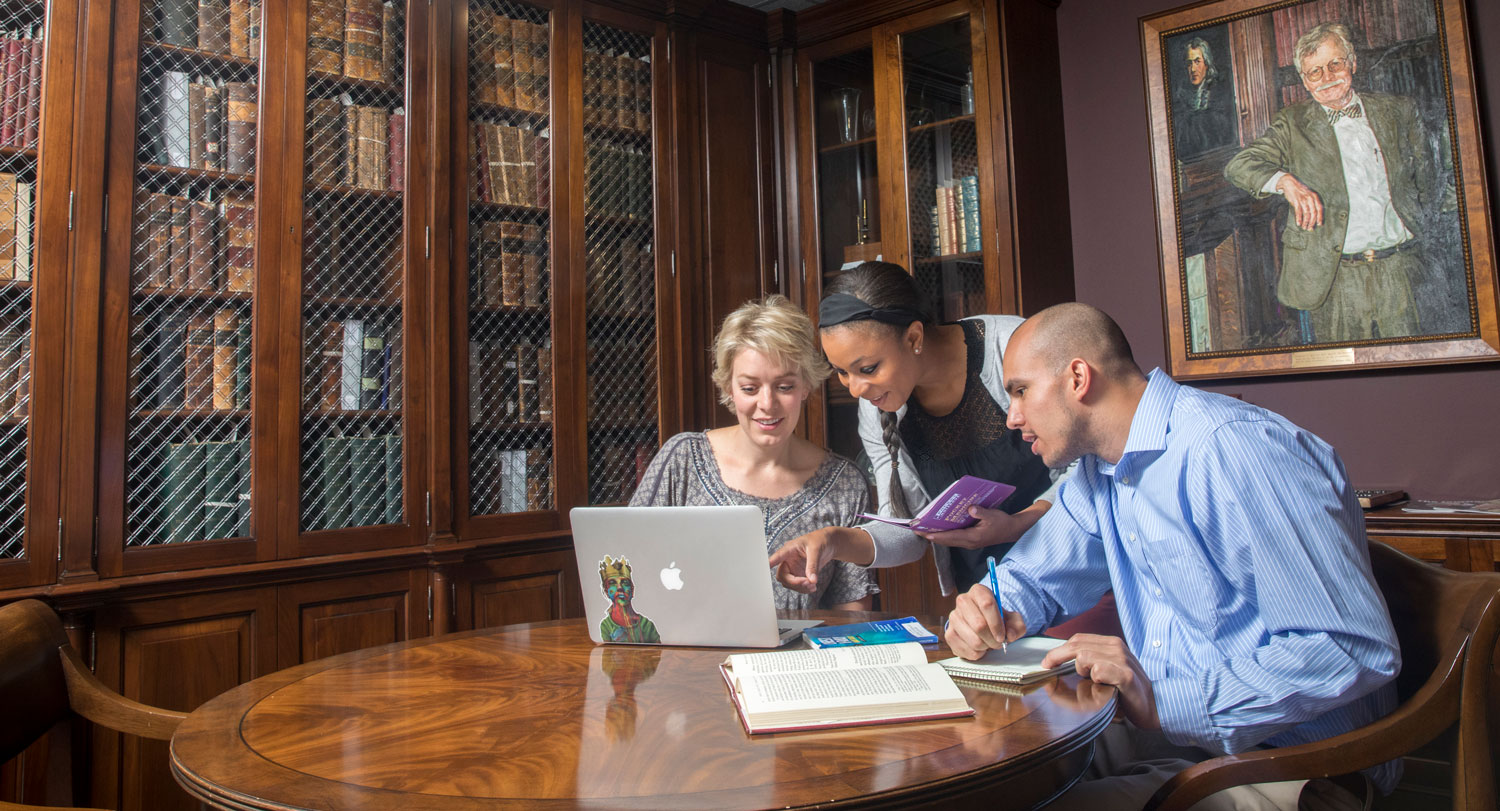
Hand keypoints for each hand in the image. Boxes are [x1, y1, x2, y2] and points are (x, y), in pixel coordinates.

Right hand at [769, 527, 868, 593]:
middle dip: (793, 582)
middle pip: (782, 576)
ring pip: (789, 583)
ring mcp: (793, 568)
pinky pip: (797, 586)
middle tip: (807, 583)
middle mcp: (788, 560)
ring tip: (813, 586)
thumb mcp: (816, 550)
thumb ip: (813, 565)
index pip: (777, 557)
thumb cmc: (820, 540)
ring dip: (800, 588)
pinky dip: (804, 589)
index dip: (770, 564)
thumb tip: (812, 580)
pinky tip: (812, 587)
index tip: (765, 568)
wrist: (828, 544)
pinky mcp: (799, 574)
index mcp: (789, 550)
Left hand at [918, 504, 1042, 549]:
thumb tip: (970, 508)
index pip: (950, 537)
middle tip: (916, 530)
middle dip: (931, 536)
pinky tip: (938, 528)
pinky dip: (944, 534)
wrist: (1012, 531)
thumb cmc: (1002, 523)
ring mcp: (969, 542)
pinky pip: (954, 538)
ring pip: (949, 540)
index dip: (936, 535)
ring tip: (922, 529)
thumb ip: (981, 512)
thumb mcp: (993, 515)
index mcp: (973, 538)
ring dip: (936, 536)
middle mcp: (969, 542)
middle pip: (946, 540)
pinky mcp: (970, 540)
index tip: (923, 533)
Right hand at [945, 582, 1026, 659]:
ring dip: (986, 647)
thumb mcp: (1012, 619)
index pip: (987, 604)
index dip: (997, 623)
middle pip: (979, 624)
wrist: (984, 625)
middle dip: (992, 639)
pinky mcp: (949, 634)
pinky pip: (966, 650)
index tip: (1002, 635)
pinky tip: (979, 647)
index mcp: (979, 592)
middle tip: (998, 642)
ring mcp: (953, 617)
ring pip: (973, 640)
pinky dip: (977, 653)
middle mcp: (963, 601)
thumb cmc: (997, 620)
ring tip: (989, 644)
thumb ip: (1017, 626)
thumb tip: (1009, 635)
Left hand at [1044, 633, 1159, 730]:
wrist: (1154, 706)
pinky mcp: (1125, 675)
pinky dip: (1095, 679)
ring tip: (1091, 682)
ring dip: (1081, 671)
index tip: (1047, 662)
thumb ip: (1089, 664)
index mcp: (1111, 644)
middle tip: (1049, 668)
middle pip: (1077, 645)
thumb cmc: (1127, 690)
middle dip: (1058, 657)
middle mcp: (1116, 647)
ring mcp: (1122, 660)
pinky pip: (1099, 671)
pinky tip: (1101, 685)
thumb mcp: (1106, 671)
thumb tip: (1058, 665)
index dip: (1058, 650)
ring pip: (1084, 657)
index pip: (1078, 639)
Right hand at [1276, 173, 1323, 229]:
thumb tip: (1315, 214)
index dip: (1320, 217)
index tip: (1319, 224)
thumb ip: (1313, 202)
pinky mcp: (1296, 201)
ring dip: (1306, 222)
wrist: (1291, 183)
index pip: (1320, 208)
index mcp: (1316, 196)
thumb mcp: (1310, 194)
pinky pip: (1298, 212)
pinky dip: (1299, 218)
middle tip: (1310, 228)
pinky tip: (1299, 223)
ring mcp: (1303, 199)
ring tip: (1304, 227)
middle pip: (1313, 212)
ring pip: (1306, 213)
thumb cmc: (1301, 190)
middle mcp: (1311, 198)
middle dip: (1312, 222)